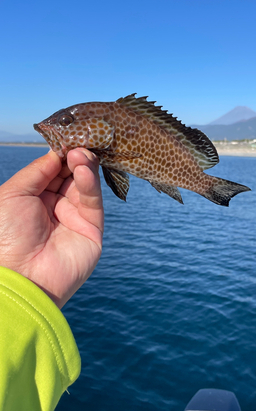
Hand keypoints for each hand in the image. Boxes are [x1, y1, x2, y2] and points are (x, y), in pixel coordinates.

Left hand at [0, 148, 103, 307]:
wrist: (20, 275)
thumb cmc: (7, 234)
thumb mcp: (14, 193)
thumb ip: (38, 170)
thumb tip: (58, 151)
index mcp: (34, 198)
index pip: (53, 169)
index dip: (60, 152)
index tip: (68, 135)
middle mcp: (55, 206)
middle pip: (71, 174)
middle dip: (75, 156)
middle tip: (80, 140)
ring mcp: (74, 217)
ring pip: (85, 184)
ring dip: (84, 165)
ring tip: (81, 153)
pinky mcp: (92, 228)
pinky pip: (92, 201)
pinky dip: (89, 182)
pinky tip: (83, 168)